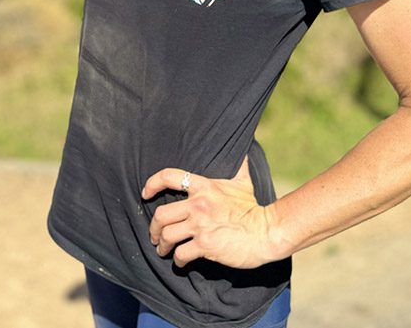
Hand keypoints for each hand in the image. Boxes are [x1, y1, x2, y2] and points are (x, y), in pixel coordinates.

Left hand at [141, 157, 276, 268]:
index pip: (169, 176)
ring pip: (167, 236)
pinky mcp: (205, 245)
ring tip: (162, 250)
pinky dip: (177, 260)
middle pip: (161, 214)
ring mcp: (201, 225)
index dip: (152, 183)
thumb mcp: (243, 182)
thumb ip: (238, 165)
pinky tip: (180, 260)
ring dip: (161, 245)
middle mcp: (198, 204)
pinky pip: (181, 254)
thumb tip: (243, 148)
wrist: (265, 232)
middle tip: (154, 235)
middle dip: (154, 227)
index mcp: (204, 186)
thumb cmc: (252, 208)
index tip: (145, 193)